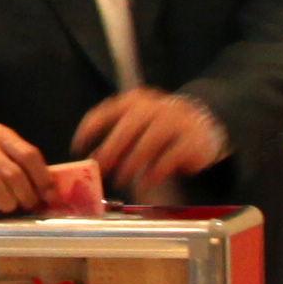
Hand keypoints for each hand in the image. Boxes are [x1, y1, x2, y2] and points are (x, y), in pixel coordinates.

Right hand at [0, 123, 62, 215]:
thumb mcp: (2, 153)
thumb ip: (24, 166)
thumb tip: (51, 192)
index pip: (28, 154)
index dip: (42, 178)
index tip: (48, 194)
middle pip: (12, 173)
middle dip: (25, 194)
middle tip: (28, 205)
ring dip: (7, 202)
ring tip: (10, 207)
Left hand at [70, 87, 229, 192]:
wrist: (204, 124)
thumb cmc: (160, 128)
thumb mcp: (138, 126)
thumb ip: (118, 139)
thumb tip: (95, 161)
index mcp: (134, 101)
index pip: (106, 111)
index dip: (89, 129)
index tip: (78, 148)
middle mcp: (154, 107)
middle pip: (128, 127)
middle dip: (111, 150)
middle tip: (101, 169)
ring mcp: (175, 121)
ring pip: (148, 143)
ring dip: (131, 165)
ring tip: (121, 180)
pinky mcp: (192, 140)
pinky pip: (169, 157)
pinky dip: (155, 172)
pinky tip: (146, 182)